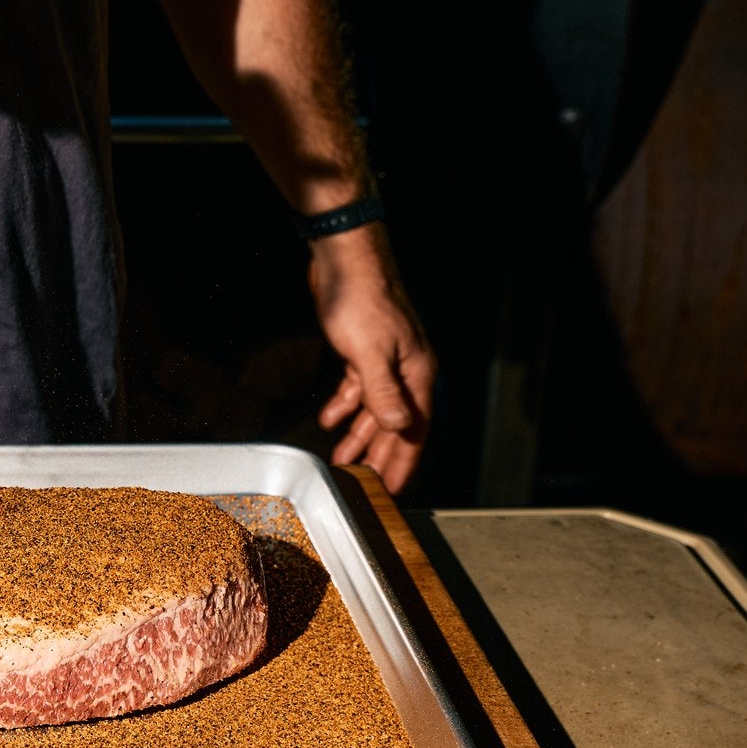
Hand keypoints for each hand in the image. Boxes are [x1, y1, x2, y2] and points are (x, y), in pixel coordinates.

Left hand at [307, 225, 435, 492]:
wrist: (344, 258)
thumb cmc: (361, 299)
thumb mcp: (369, 352)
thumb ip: (382, 392)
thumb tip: (397, 428)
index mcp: (416, 373)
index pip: (415, 429)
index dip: (404, 461)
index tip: (395, 488)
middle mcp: (405, 369)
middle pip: (395, 423)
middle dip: (382, 455)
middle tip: (367, 483)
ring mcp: (384, 359)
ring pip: (374, 407)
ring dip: (358, 434)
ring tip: (342, 459)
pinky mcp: (362, 349)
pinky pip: (357, 386)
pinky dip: (344, 404)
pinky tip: (330, 419)